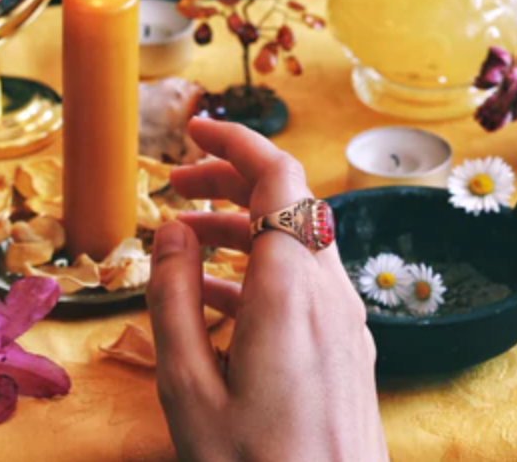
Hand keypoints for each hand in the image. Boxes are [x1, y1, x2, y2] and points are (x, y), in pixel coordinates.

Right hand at [146, 118, 387, 461]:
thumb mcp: (188, 386)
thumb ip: (174, 299)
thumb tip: (170, 232)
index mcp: (289, 294)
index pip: (278, 178)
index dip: (235, 142)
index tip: (192, 129)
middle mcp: (328, 295)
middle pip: (288, 202)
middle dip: (228, 181)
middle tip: (173, 186)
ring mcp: (344, 322)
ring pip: (294, 241)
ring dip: (238, 227)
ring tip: (181, 243)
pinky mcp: (345, 347)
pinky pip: (302, 282)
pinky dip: (256, 268)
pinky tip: (212, 296)